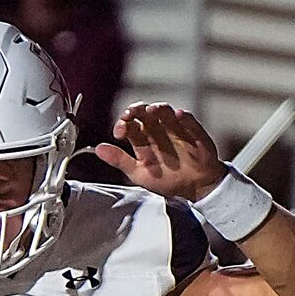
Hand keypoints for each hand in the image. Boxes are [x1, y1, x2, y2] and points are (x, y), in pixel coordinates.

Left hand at [95, 102, 226, 200]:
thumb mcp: (140, 174)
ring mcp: (174, 127)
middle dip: (136, 109)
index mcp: (142, 139)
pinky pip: (187, 118)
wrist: (195, 187)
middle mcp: (156, 129)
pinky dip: (182, 116)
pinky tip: (178, 116)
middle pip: (144, 112)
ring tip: (152, 111)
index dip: (122, 124)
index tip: (119, 132)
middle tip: (131, 114)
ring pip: (164, 110)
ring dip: (158, 108)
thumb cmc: (168, 180)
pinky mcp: (191, 129)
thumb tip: (98, 149)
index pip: (129, 124)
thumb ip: (120, 161)